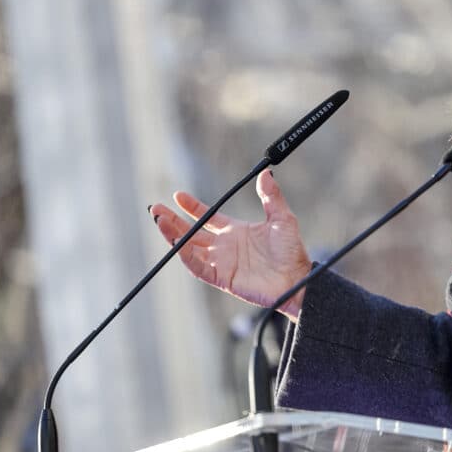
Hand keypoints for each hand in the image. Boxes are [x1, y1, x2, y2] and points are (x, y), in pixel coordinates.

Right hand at [149, 169, 312, 318]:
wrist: (296, 279)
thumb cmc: (291, 252)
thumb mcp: (282, 218)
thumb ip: (272, 196)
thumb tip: (266, 172)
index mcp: (236, 231)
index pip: (208, 217)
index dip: (192, 207)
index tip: (178, 195)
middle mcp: (225, 246)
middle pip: (192, 231)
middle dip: (173, 220)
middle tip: (155, 208)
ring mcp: (221, 262)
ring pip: (189, 247)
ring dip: (173, 235)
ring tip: (159, 220)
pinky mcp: (221, 277)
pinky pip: (198, 266)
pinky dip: (185, 254)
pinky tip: (176, 242)